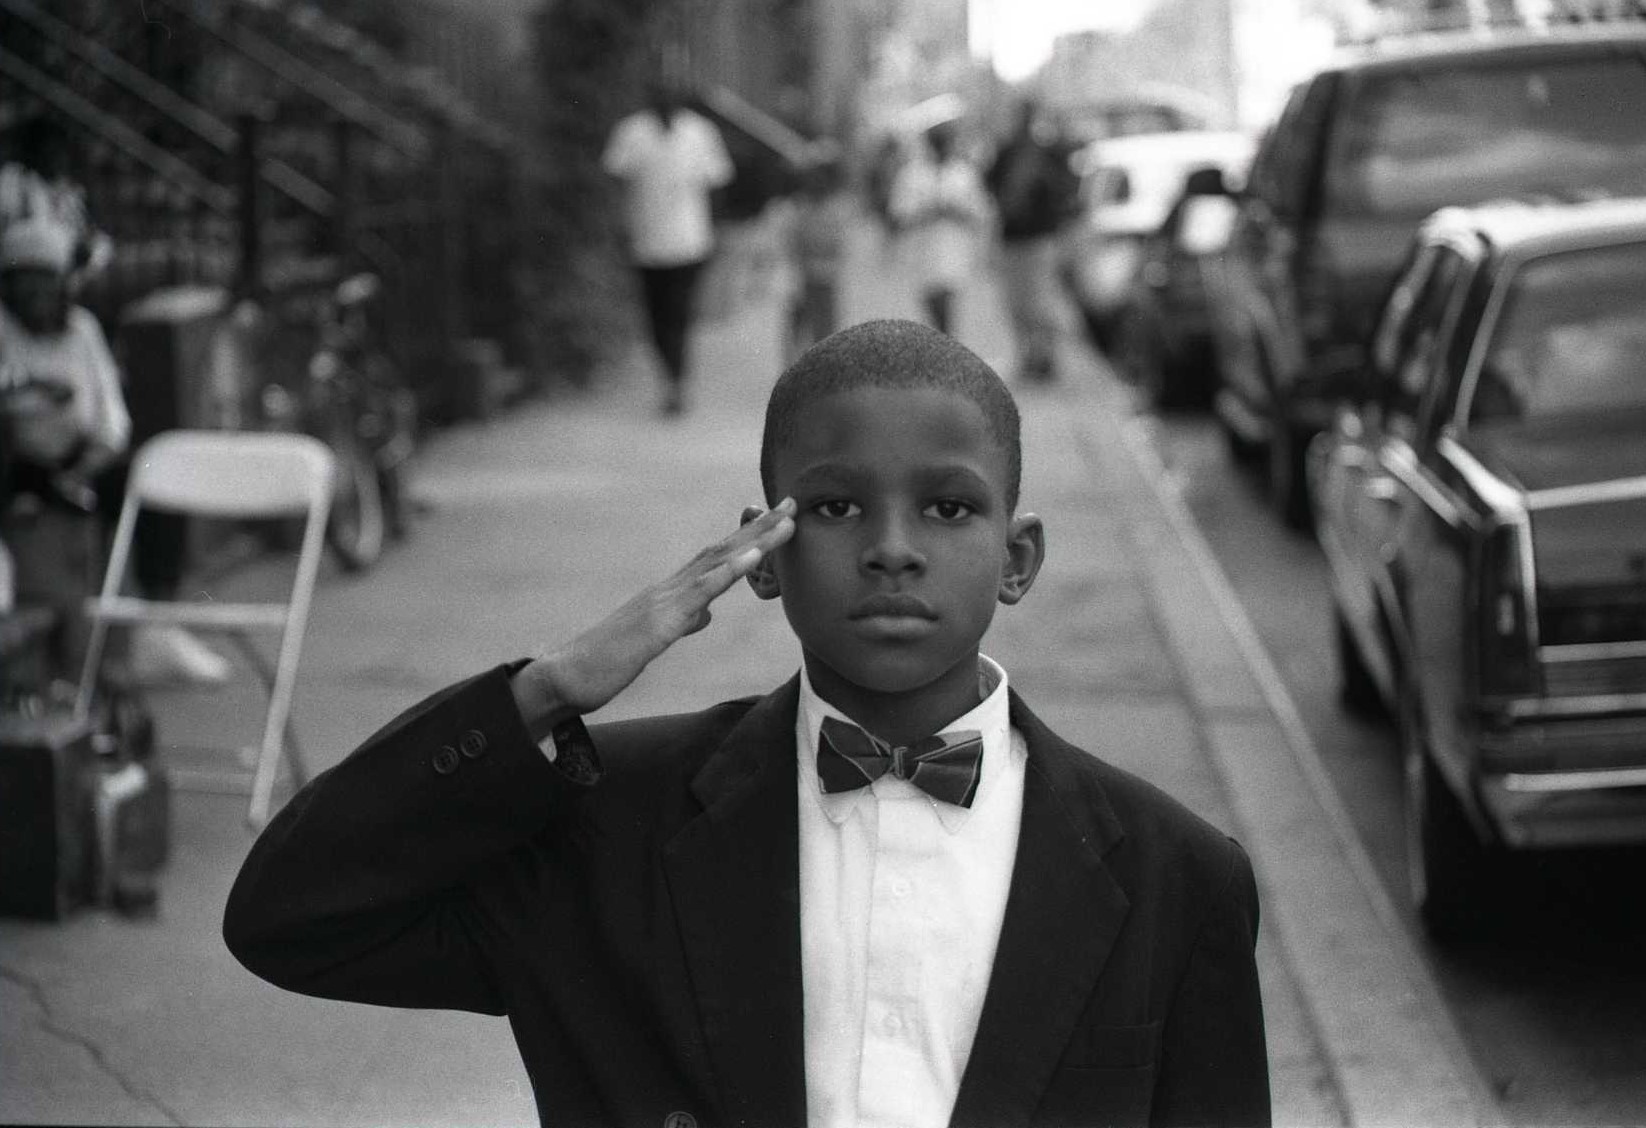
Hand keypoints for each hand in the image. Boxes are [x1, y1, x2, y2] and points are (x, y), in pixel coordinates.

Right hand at [511, 499, 795, 737]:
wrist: (565, 677)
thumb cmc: (605, 662)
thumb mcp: (653, 641)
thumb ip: (681, 622)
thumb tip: (705, 614)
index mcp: (669, 594)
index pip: (715, 559)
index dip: (749, 539)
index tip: (778, 521)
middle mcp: (669, 587)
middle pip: (722, 549)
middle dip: (761, 527)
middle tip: (793, 503)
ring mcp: (664, 600)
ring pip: (717, 561)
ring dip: (756, 539)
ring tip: (786, 520)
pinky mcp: (660, 621)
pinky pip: (701, 591)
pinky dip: (730, 570)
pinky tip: (755, 553)